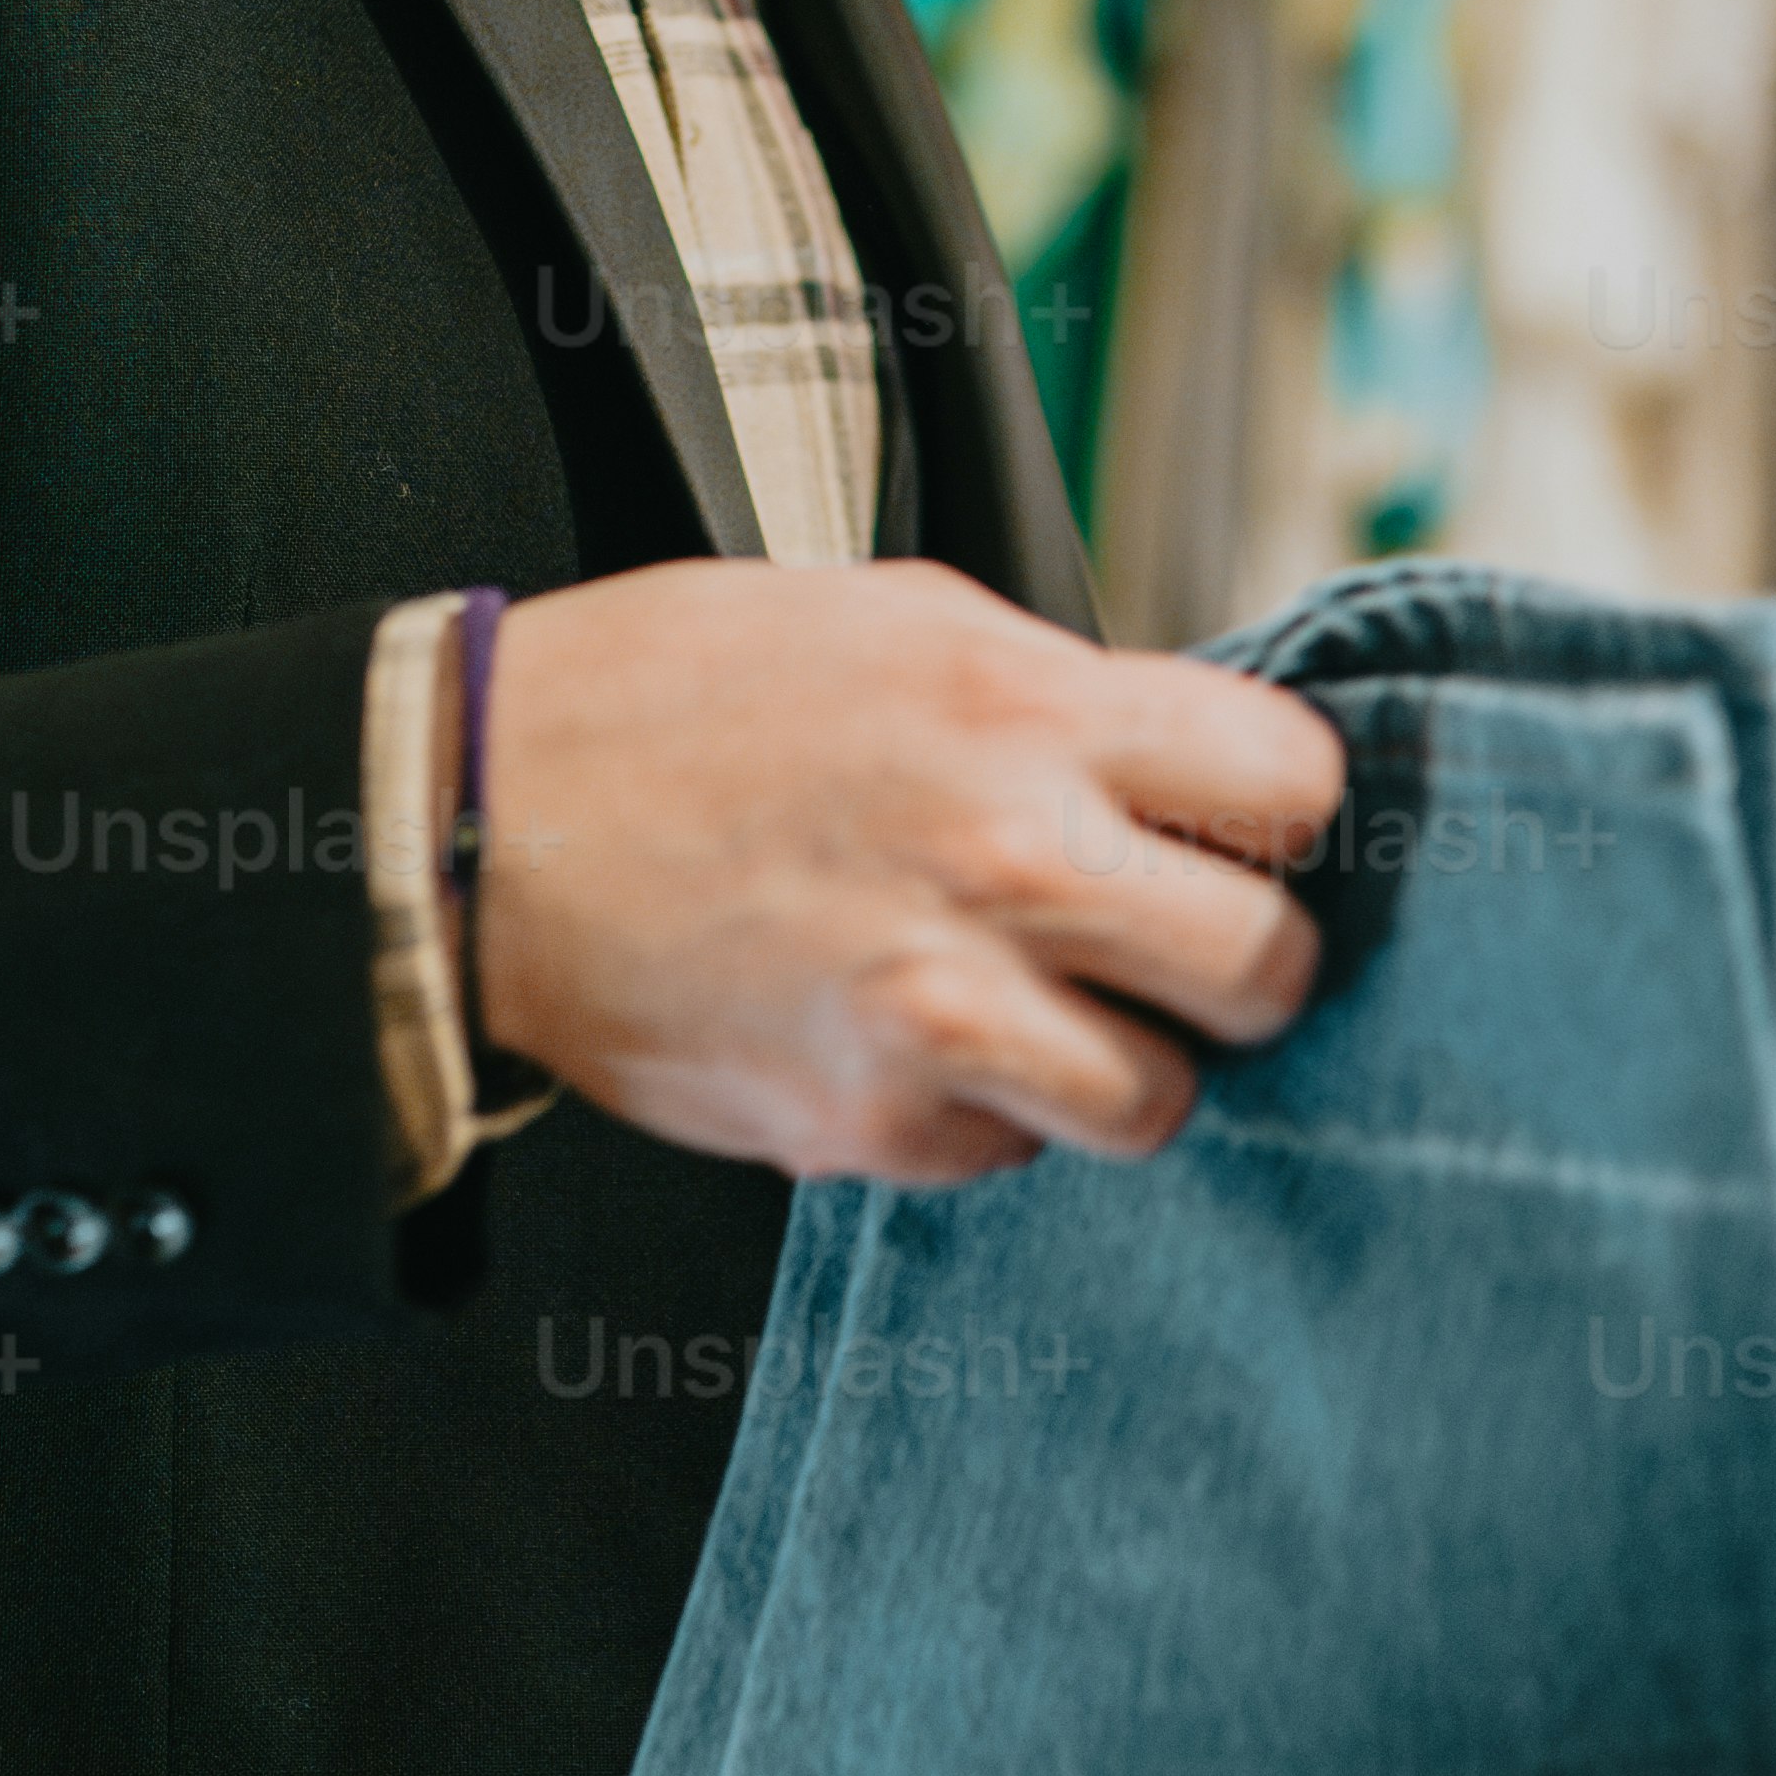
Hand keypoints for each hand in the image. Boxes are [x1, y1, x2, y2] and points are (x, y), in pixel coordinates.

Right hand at [476, 562, 1342, 1184]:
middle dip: (1232, 965)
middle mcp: (1008, 857)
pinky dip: (978, 1120)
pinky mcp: (873, 1119)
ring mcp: (944, 1005)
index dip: (1276, 819)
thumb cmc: (669, 700)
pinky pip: (1009, 1157)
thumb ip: (1053, 693)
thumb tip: (1170, 759)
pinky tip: (902, 1042)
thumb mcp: (892, 618)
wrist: (479, 822)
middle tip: (1168, 952)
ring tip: (1039, 1017)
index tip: (1236, 833)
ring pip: (1161, 1100)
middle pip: (1269, 965)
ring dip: (1118, 1069)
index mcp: (1026, 704)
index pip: (1296, 785)